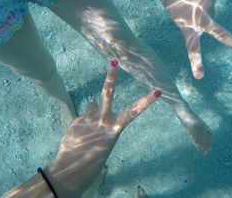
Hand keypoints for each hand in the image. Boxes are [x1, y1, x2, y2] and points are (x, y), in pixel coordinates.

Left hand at [46, 59, 160, 196]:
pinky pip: (84, 116)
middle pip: (108, 94)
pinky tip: (80, 137)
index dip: (146, 101)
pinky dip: (83, 123)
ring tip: (89, 128)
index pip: (133, 111)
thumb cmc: (92, 155)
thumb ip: (97, 117)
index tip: (157, 91)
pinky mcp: (77, 121)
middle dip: (111, 77)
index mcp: (115, 129)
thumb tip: (92, 102)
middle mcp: (103, 122)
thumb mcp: (101, 136)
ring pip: (93, 104)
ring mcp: (89, 120)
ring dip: (94, 111)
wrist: (73, 169)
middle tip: (114, 61)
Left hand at [164, 0, 231, 78]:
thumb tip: (211, 20)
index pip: (192, 46)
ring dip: (202, 12)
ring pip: (211, 16)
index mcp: (185, 24)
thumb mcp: (176, 15)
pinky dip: (203, 4)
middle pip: (219, 33)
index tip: (199, 76)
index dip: (196, 61)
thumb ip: (191, 22)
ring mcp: (208, 4)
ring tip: (189, 1)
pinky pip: (210, 6)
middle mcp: (199, 16)